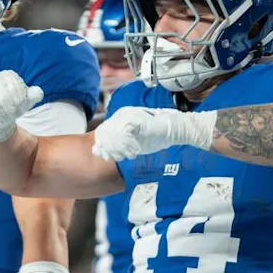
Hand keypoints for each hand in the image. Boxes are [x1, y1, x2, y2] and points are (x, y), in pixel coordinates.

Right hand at [0, 70, 43, 142]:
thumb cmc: (15, 105)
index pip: (14, 85)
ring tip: (4, 117)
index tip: (20, 106)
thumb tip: (37, 92)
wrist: (0, 115)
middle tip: (12, 114)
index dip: (18, 99)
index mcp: (8, 75)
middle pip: (2, 95)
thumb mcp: (27, 100)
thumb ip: (34, 95)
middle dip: (9, 108)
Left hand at [92, 106, 213, 161]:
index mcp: (119, 118)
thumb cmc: (156, 135)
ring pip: (113, 136)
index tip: (112, 157)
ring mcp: (128, 116)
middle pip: (104, 135)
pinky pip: (124, 135)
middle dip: (111, 150)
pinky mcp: (136, 120)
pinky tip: (136, 151)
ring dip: (120, 149)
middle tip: (123, 157)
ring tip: (131, 155)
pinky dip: (128, 146)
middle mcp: (121, 114)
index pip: (102, 133)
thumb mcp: (132, 143)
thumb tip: (97, 151)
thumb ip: (116, 145)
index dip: (104, 148)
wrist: (175, 129)